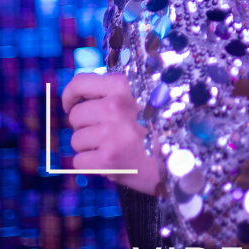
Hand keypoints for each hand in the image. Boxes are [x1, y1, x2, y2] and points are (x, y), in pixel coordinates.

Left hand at [61, 71, 163, 194]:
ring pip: (75, 140)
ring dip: (89, 147)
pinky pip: (79, 162)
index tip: (71, 106)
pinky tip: (111, 163)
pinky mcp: (108, 159)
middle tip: (104, 134)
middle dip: (84, 127)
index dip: (70, 96)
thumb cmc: (157, 131)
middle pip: (76, 115)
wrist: (178, 163)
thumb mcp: (141, 100)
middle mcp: (115, 106)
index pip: (80, 83)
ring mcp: (111, 133)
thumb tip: (79, 99)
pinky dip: (91, 166)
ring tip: (112, 149)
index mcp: (123, 87)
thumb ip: (113, 95)